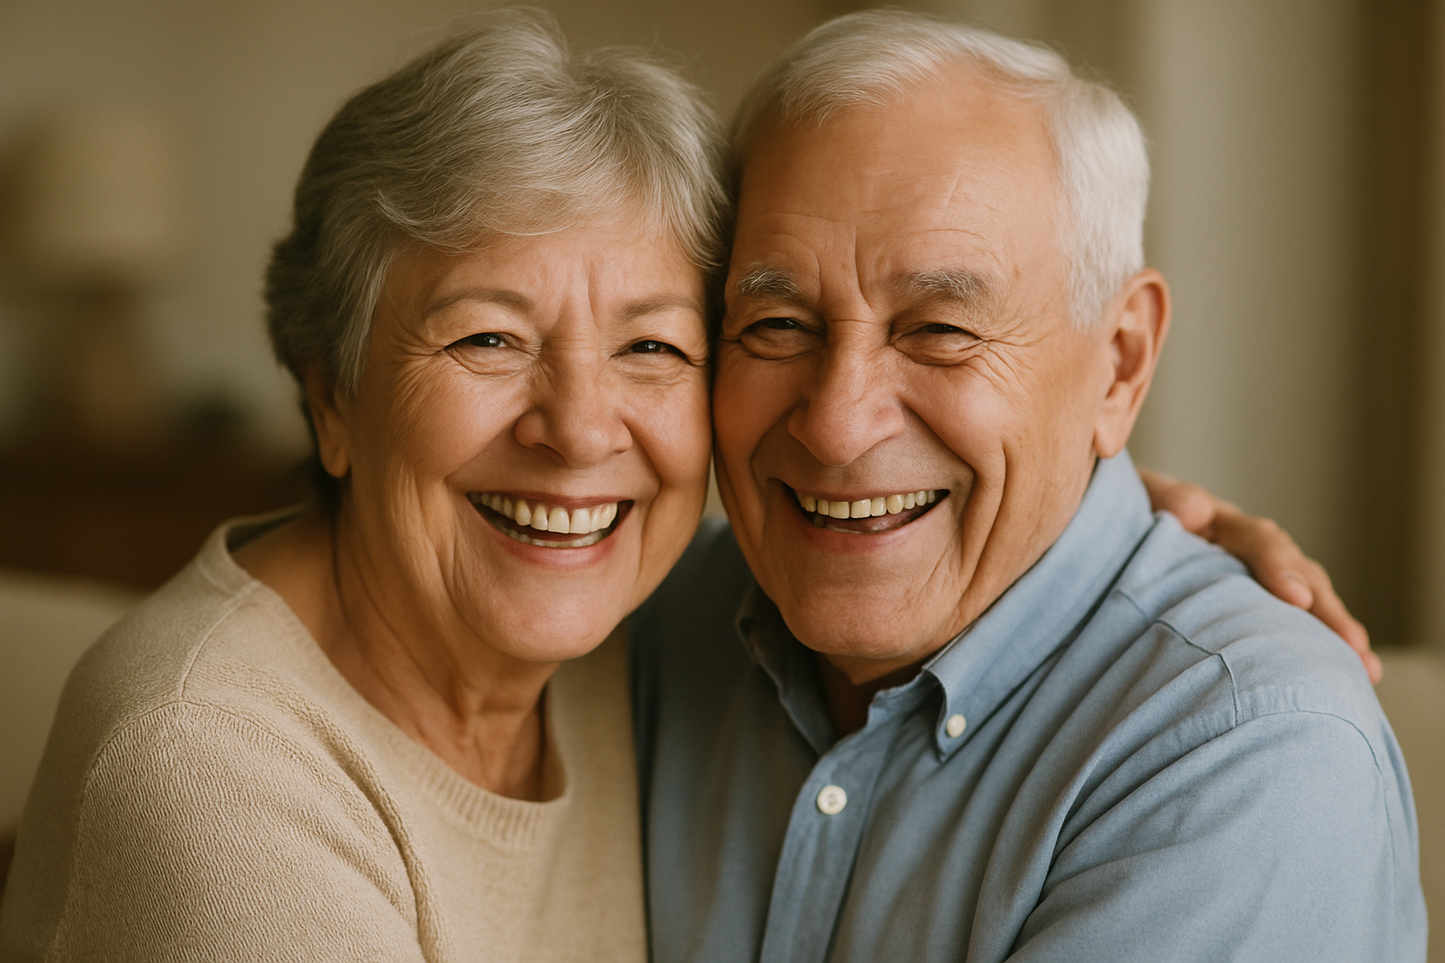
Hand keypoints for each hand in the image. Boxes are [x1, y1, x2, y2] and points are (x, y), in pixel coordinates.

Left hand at [1138, 467, 1378, 682]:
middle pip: (1297, 573)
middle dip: (1327, 612)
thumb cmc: (1119, 515)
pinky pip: (1283, 621)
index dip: (1279, 567)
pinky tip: (1339, 675)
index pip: (1259, 541)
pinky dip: (1309, 644)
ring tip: (1364, 670)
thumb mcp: (1134, 499)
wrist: (1108, 526)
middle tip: (1353, 648)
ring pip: (1302, 598)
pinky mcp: (1241, 603)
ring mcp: (1246, 575)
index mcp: (1215, 521)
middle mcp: (1242, 548)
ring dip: (1332, 632)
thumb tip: (1194, 512)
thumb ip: (1161, 499)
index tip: (1296, 598)